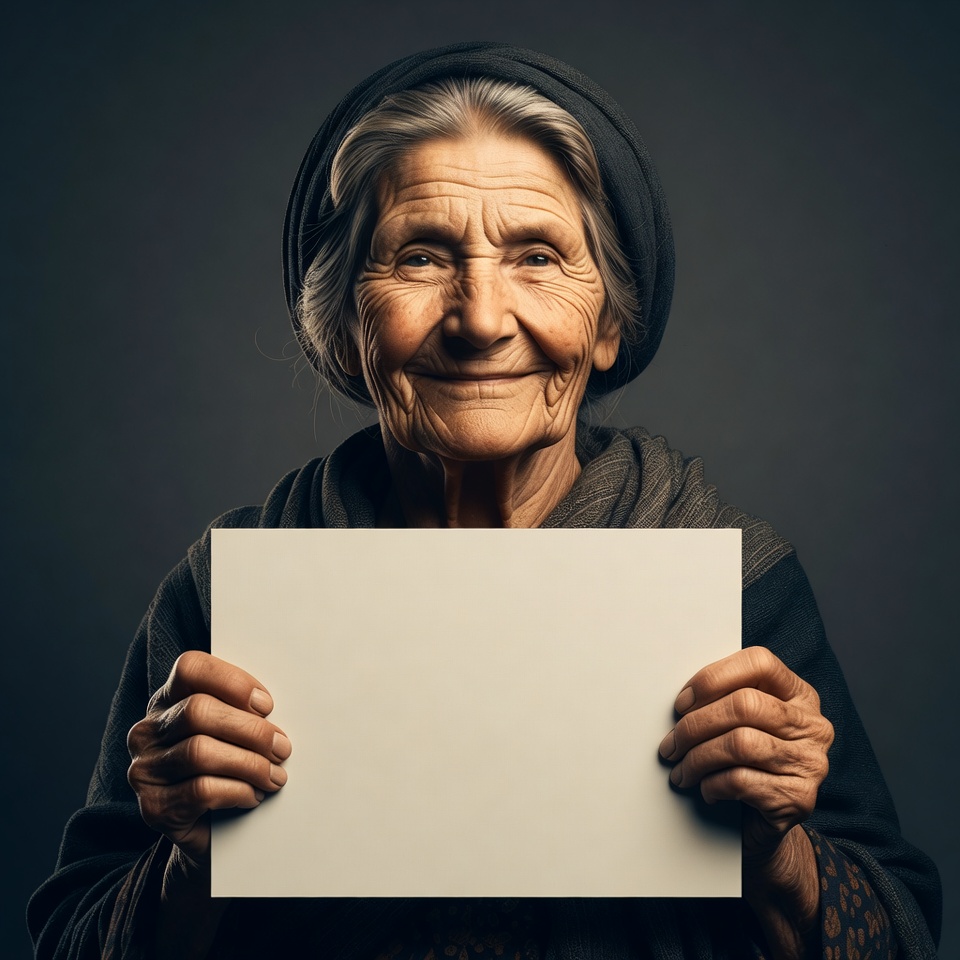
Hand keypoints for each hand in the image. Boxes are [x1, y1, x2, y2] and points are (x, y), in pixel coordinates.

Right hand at [126, 650, 291, 865]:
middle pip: (198, 711)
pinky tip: (254, 795)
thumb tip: (273, 711)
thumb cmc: (227, 770)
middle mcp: (147, 732)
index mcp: (168, 701)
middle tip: (281, 746)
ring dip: (250, 763)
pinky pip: (201, 790)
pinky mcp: (154, 808)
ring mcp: (145, 770)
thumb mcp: (233, 733)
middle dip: (250, 729)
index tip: (266, 705)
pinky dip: (238, 791)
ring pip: (200, 752)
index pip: (190, 668)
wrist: (213, 832)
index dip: (232, 681)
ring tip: (274, 774)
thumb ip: (243, 712)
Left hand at [658, 647, 833, 860]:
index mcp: (799, 695)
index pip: (759, 663)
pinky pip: (741, 781)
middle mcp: (813, 726)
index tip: (682, 702)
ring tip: (681, 769)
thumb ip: (725, 701)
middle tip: (671, 743)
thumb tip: (683, 699)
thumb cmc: (748, 764)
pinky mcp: (799, 798)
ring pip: (740, 744)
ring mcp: (810, 763)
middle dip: (696, 724)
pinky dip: (712, 784)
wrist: (765, 824)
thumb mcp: (742, 724)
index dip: (713, 677)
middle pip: (745, 705)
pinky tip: (705, 789)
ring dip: (697, 757)